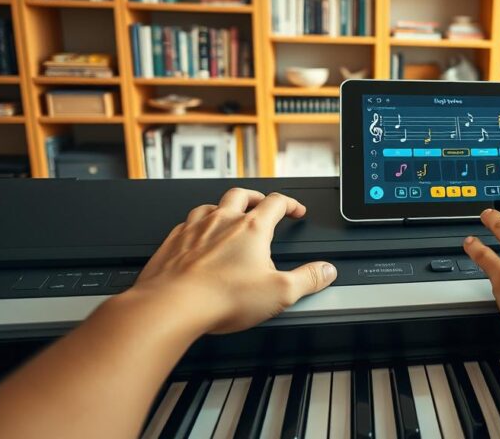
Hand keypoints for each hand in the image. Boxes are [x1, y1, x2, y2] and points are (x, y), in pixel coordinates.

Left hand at [129, 188, 336, 334]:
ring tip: (228, 216)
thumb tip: (326, 270)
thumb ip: (308, 279)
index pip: (276, 203)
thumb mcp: (280, 293)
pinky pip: (185, 223)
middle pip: (241, 195)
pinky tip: (196, 237)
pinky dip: (196, 225)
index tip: (296, 210)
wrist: (172, 305)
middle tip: (262, 204)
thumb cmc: (221, 297)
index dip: (290, 203)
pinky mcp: (173, 242)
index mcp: (251, 228)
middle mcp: (222, 221)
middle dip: (256, 197)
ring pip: (210, 205)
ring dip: (223, 207)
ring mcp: (194, 229)